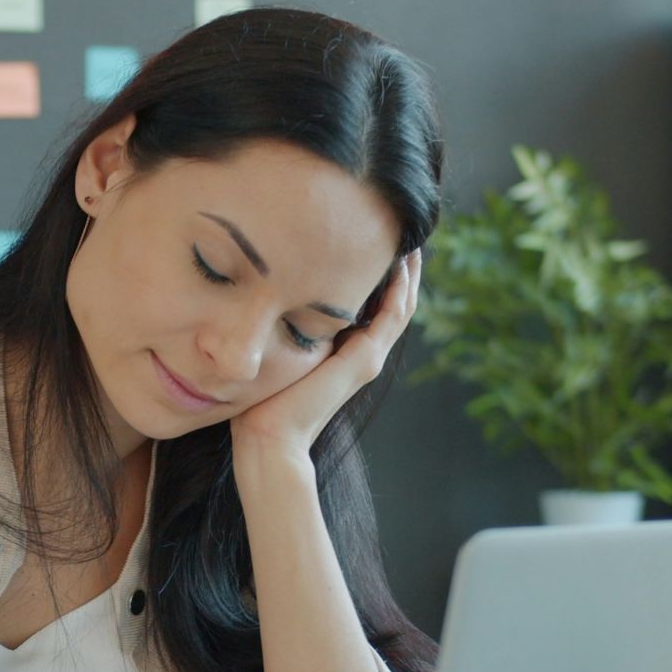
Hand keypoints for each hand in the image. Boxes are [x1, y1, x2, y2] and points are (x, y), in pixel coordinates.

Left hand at [231, 250, 421, 463]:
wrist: (268, 438)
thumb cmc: (261, 402)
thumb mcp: (275, 354)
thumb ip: (281, 330)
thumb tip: (264, 295)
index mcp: (343, 354)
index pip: (373, 308)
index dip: (380, 277)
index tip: (374, 242)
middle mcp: (362, 355)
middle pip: (394, 304)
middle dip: (400, 270)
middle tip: (403, 232)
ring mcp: (367, 358)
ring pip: (400, 308)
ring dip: (407, 274)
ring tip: (410, 240)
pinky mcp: (364, 361)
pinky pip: (392, 317)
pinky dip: (400, 289)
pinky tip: (401, 263)